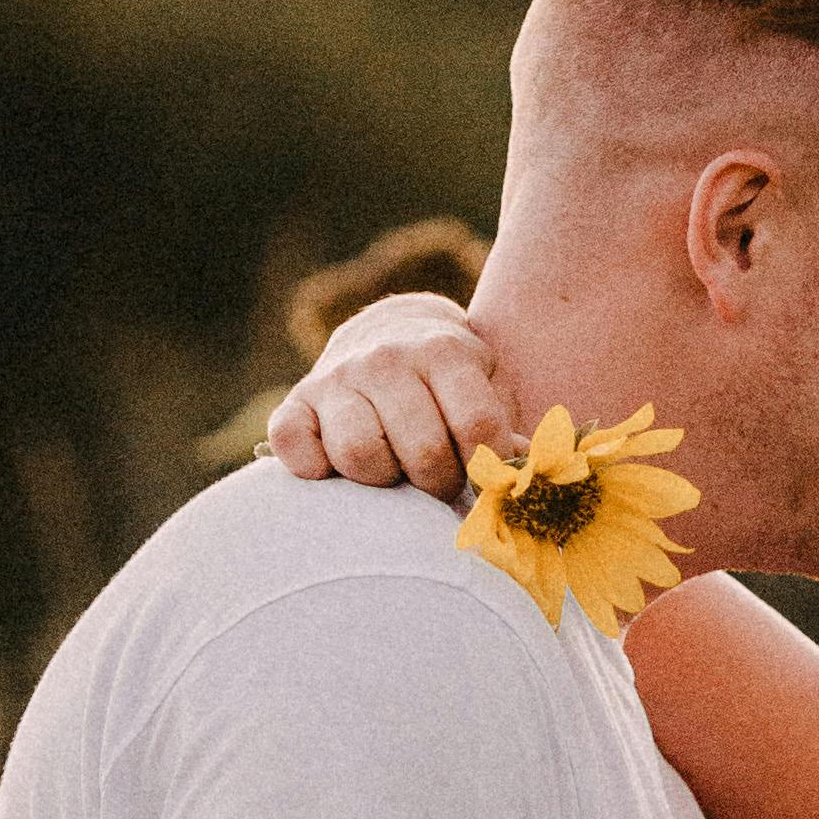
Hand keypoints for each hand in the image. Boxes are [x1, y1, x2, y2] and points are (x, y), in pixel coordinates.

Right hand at [263, 287, 511, 498]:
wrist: (388, 333)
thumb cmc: (449, 384)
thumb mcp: (487, 389)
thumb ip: (506, 433)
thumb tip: (525, 475)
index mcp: (444, 351)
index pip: (476, 427)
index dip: (486, 471)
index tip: (483, 481)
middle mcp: (386, 359)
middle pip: (422, 452)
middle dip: (439, 484)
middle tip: (440, 483)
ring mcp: (336, 379)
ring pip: (360, 455)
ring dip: (384, 481)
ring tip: (395, 474)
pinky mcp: (294, 404)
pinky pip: (295, 448)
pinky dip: (314, 470)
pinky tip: (338, 470)